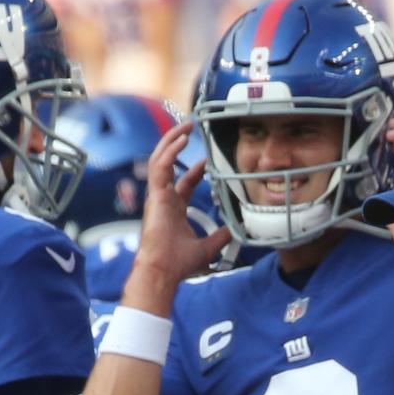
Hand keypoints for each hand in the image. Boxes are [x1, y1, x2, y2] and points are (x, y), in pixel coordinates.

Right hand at [124, 120, 230, 315]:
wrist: (164, 270)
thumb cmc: (179, 263)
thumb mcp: (208, 247)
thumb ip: (221, 236)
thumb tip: (238, 229)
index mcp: (173, 209)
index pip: (184, 182)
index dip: (196, 169)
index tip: (207, 160)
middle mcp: (163, 199)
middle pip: (167, 164)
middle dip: (177, 145)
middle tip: (191, 128)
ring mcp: (157, 196)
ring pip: (160, 159)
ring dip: (172, 140)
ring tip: (186, 125)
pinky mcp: (155, 195)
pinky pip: (160, 166)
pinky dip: (170, 150)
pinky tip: (182, 139)